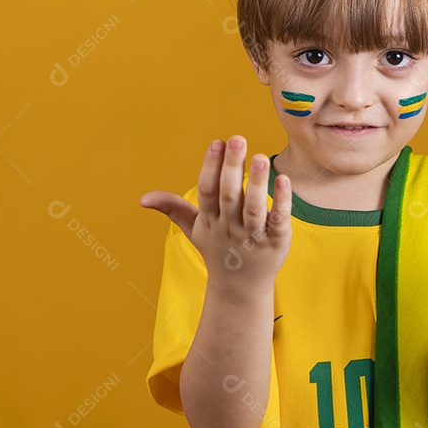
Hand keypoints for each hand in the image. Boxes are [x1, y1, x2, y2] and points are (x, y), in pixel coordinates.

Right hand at [139, 136, 292, 293]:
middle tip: (237, 139)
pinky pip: (277, 220)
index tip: (216, 142)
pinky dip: (281, 202)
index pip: (207, 191)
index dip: (210, 167)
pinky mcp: (275, 242)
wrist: (239, 288)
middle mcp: (229, 227)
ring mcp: (252, 236)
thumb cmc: (217, 249)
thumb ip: (172, 208)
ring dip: (256, 182)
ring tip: (260, 156)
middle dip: (232, 167)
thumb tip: (142, 198)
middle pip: (229, 195)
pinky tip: (284, 180)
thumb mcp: (194, 229)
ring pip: (253, 208)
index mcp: (210, 220)